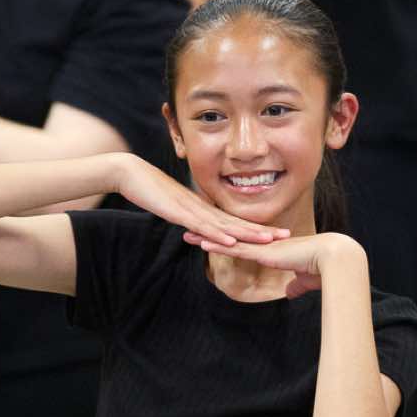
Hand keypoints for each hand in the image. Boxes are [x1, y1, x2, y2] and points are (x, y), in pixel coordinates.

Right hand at [115, 156, 285, 247]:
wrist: (130, 173)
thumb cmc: (149, 189)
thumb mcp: (173, 207)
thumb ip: (187, 217)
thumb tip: (198, 228)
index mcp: (202, 208)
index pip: (233, 221)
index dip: (255, 227)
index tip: (276, 233)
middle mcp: (202, 207)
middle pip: (236, 222)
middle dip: (261, 230)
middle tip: (286, 235)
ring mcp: (191, 209)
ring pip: (224, 225)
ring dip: (247, 233)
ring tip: (268, 240)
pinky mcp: (178, 212)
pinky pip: (201, 226)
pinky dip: (218, 235)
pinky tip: (232, 243)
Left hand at [183, 230, 361, 297]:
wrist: (334, 260)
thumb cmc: (324, 270)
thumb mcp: (305, 281)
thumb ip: (296, 285)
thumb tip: (290, 293)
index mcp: (272, 249)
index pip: (243, 242)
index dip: (227, 238)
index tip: (212, 235)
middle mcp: (264, 245)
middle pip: (230, 237)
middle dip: (210, 233)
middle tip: (190, 227)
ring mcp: (262, 248)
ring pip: (228, 241)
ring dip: (207, 238)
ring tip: (187, 234)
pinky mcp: (263, 253)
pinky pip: (236, 249)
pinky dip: (219, 246)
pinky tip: (203, 244)